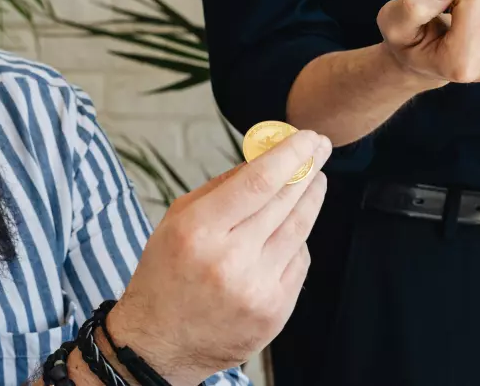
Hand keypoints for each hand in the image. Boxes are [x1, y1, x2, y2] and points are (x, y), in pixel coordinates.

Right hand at [106, 130, 332, 385]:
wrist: (159, 344)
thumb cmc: (166, 273)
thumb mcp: (178, 220)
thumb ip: (221, 187)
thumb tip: (265, 156)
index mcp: (199, 231)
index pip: (257, 182)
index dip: (289, 155)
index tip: (307, 136)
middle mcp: (229, 260)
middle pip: (283, 202)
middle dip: (307, 169)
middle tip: (320, 147)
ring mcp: (256, 289)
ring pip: (298, 231)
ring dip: (311, 199)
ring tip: (316, 180)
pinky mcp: (274, 312)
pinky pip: (298, 263)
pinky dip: (298, 240)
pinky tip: (294, 227)